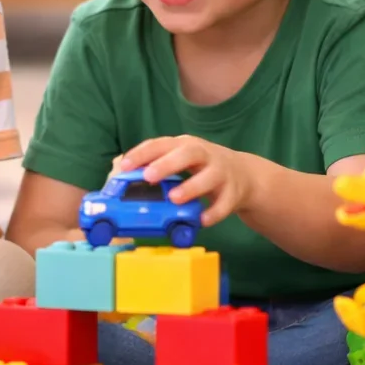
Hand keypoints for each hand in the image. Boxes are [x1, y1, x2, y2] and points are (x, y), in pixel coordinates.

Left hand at [116, 135, 251, 228]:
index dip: (143, 153)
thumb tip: (120, 175)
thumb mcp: (180, 160)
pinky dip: (214, 212)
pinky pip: (224, 203)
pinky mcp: (234, 191)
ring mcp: (221, 172)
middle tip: (148, 176)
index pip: (161, 144)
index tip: (125, 165)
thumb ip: (156, 165)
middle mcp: (205, 154)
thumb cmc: (201, 167)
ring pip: (209, 177)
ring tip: (174, 199)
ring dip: (191, 187)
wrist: (244, 175)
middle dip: (167, 164)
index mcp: (185, 145)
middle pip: (188, 153)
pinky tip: (201, 220)